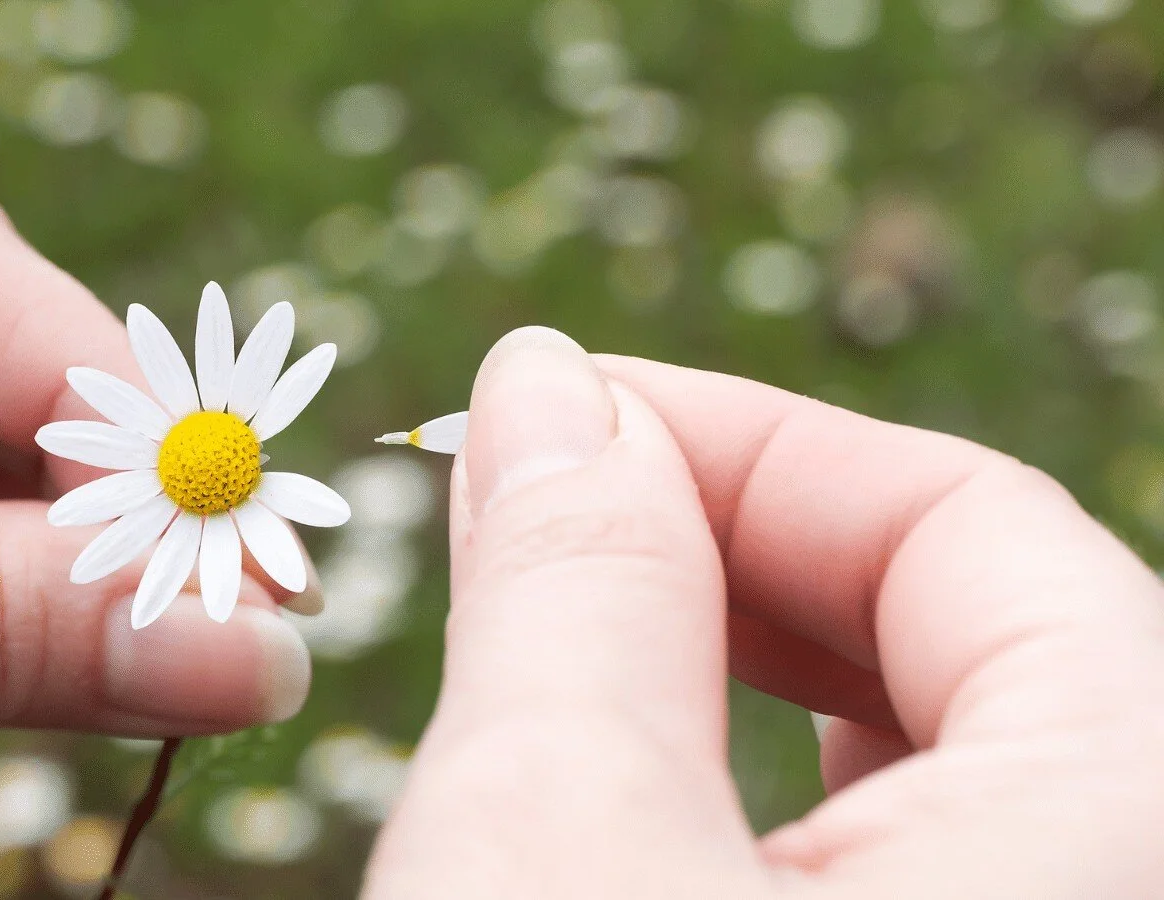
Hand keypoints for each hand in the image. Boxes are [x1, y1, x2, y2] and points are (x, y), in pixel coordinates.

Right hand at [367, 327, 1163, 896]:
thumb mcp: (559, 837)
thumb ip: (575, 581)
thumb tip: (544, 385)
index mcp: (1132, 824)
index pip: (973, 525)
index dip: (735, 440)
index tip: (543, 429)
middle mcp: (1138, 886)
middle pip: (974, 638)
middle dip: (725, 554)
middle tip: (532, 533)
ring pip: (939, 764)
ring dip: (734, 679)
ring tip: (569, 667)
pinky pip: (914, 871)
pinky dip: (762, 810)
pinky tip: (645, 811)